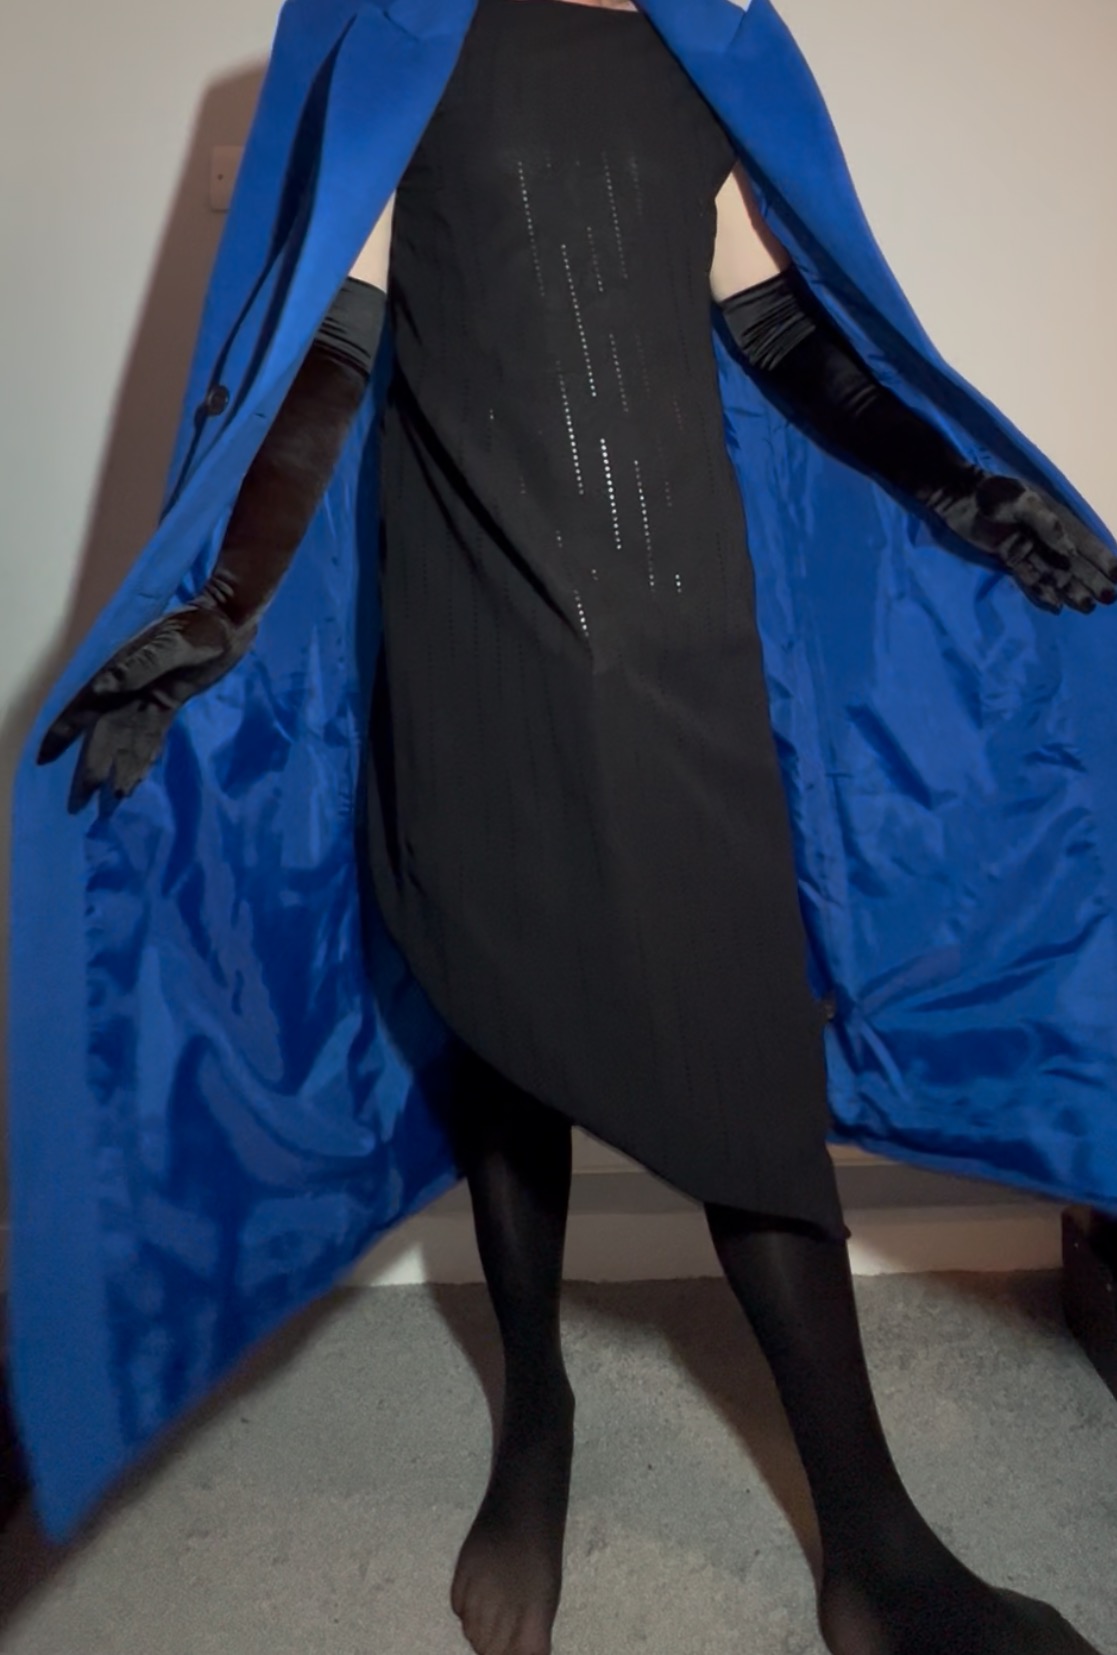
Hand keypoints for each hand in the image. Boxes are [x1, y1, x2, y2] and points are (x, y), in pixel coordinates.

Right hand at [37, 600, 255, 804]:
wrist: (226, 621)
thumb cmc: (200, 628)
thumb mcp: (173, 644)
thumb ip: (139, 666)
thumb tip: (102, 687)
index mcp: (119, 672)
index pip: (83, 708)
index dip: (62, 734)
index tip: (44, 759)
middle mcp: (127, 688)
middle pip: (102, 734)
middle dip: (91, 767)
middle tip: (79, 803)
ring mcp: (147, 697)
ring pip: (125, 741)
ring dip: (117, 770)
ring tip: (109, 804)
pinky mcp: (168, 703)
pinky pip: (150, 737)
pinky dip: (141, 760)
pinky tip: (134, 781)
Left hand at [936, 472, 1116, 615]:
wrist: (958, 497)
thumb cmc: (990, 494)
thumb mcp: (1019, 501)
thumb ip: (1044, 523)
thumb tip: (1068, 549)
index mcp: (1054, 517)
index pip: (1083, 540)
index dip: (1101, 557)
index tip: (1116, 575)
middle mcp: (1045, 535)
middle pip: (1073, 561)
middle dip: (1091, 579)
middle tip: (1107, 599)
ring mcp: (1028, 547)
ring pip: (1055, 573)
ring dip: (1071, 590)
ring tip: (1088, 607)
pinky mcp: (1010, 557)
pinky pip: (1030, 576)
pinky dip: (1042, 590)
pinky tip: (1055, 605)